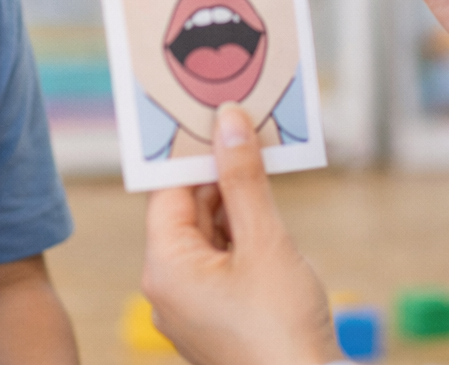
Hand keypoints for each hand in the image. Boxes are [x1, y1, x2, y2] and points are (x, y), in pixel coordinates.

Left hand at [141, 103, 337, 364]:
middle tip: (242, 131)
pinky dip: (241, 236)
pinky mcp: (217, 319)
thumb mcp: (266, 243)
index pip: (168, 193)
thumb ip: (244, 180)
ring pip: (208, 236)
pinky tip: (265, 210)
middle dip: (217, 175)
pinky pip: (221, 263)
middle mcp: (168, 288)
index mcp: (164, 269)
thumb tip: (228, 123)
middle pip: (188, 212)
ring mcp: (192, 307)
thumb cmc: (284, 330)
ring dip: (233, 203)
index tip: (211, 119)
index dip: (190, 154)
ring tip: (260, 161)